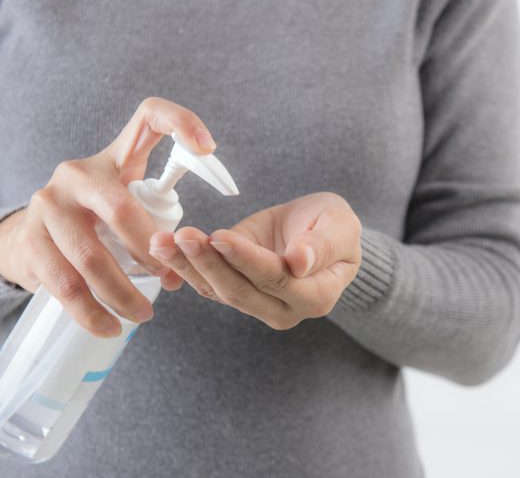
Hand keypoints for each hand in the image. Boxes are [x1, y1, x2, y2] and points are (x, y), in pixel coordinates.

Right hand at [0, 97, 216, 336]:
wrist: (30, 238)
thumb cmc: (97, 222)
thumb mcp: (129, 205)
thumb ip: (160, 221)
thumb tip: (187, 267)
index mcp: (114, 158)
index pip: (148, 117)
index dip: (181, 123)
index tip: (208, 149)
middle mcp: (77, 173)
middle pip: (120, 209)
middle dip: (150, 252)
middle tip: (171, 280)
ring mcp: (48, 205)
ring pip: (91, 257)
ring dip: (123, 294)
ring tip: (144, 314)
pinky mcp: (29, 241)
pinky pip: (65, 285)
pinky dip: (92, 313)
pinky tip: (110, 327)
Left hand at [149, 192, 361, 329]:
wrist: (317, 228)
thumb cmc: (333, 225)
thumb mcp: (341, 225)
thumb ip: (325, 244)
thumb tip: (300, 263)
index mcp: (317, 294)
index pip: (277, 279)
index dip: (246, 259)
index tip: (220, 236)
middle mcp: (287, 309)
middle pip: (241, 291)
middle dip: (208, 263)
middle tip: (182, 236)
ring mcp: (259, 306)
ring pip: (219, 291)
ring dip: (188, 266)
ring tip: (162, 241)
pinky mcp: (236, 292)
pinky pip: (208, 284)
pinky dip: (183, 267)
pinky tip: (163, 248)